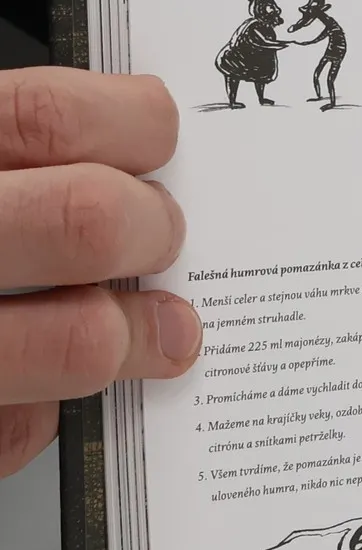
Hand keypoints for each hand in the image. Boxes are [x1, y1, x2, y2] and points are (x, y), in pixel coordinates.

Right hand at [1, 69, 201, 478]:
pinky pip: (10, 431)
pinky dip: (38, 412)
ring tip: (151, 328)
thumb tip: (116, 136)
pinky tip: (30, 388)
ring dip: (133, 334)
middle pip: (85, 222)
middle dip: (152, 228)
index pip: (46, 119)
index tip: (151, 137)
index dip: (128, 125)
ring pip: (76, 340)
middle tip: (158, 234)